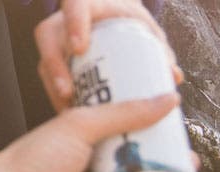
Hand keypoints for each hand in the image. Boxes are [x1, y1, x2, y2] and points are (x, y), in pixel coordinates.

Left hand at [0, 93, 204, 171]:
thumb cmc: (30, 161)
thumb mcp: (80, 125)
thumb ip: (125, 114)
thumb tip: (168, 100)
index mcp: (76, 144)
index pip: (118, 133)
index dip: (145, 128)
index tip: (173, 121)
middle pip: (130, 165)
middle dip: (162, 159)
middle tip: (189, 150)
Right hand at [35, 0, 183, 112]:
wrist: (112, 15)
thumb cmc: (127, 19)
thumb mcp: (144, 28)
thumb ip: (159, 49)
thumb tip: (175, 76)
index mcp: (87, 4)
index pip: (75, 5)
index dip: (73, 25)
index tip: (79, 48)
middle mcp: (65, 19)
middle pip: (49, 36)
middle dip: (55, 64)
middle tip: (67, 90)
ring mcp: (55, 40)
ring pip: (44, 60)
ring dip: (53, 87)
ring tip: (67, 109)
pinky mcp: (52, 59)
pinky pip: (48, 77)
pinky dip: (57, 96)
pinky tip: (68, 113)